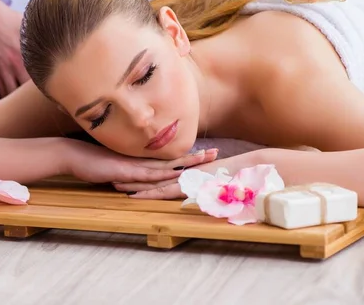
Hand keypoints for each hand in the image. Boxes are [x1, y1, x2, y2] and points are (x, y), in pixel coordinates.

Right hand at [66, 139, 218, 183]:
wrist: (72, 155)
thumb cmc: (92, 161)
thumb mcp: (114, 168)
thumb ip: (128, 172)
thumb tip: (137, 179)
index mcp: (140, 160)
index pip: (168, 159)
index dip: (187, 156)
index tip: (205, 152)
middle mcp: (140, 161)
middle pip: (172, 160)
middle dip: (194, 157)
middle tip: (215, 153)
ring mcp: (132, 165)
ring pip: (164, 165)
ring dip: (184, 163)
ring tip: (203, 159)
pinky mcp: (123, 171)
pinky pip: (145, 174)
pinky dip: (161, 174)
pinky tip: (174, 173)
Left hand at [119, 150, 259, 199]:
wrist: (252, 168)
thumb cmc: (239, 174)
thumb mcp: (217, 179)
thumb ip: (206, 182)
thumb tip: (200, 188)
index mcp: (188, 173)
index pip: (161, 174)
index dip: (144, 175)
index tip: (127, 175)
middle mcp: (184, 174)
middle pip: (153, 176)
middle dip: (132, 178)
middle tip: (110, 178)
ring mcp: (186, 178)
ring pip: (156, 182)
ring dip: (136, 185)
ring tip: (115, 185)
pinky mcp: (191, 183)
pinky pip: (168, 189)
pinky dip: (151, 192)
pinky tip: (136, 195)